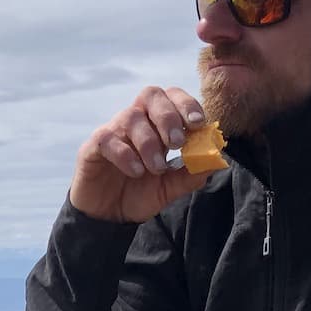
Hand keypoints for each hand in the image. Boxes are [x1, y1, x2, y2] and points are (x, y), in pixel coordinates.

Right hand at [68, 85, 218, 223]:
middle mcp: (135, 121)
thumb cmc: (139, 193)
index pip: (172, 97)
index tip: (198, 124)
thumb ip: (191, 175)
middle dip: (168, 116)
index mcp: (156, 124)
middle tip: (176, 143)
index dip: (187, 104)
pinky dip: (126, 154)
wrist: (108, 216)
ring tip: (156, 168)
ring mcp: (113, 131)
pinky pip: (109, 139)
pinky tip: (136, 172)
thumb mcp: (170, 188)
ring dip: (149, 142)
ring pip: (131, 117)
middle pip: (151, 95)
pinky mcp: (94, 146)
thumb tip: (216, 159)